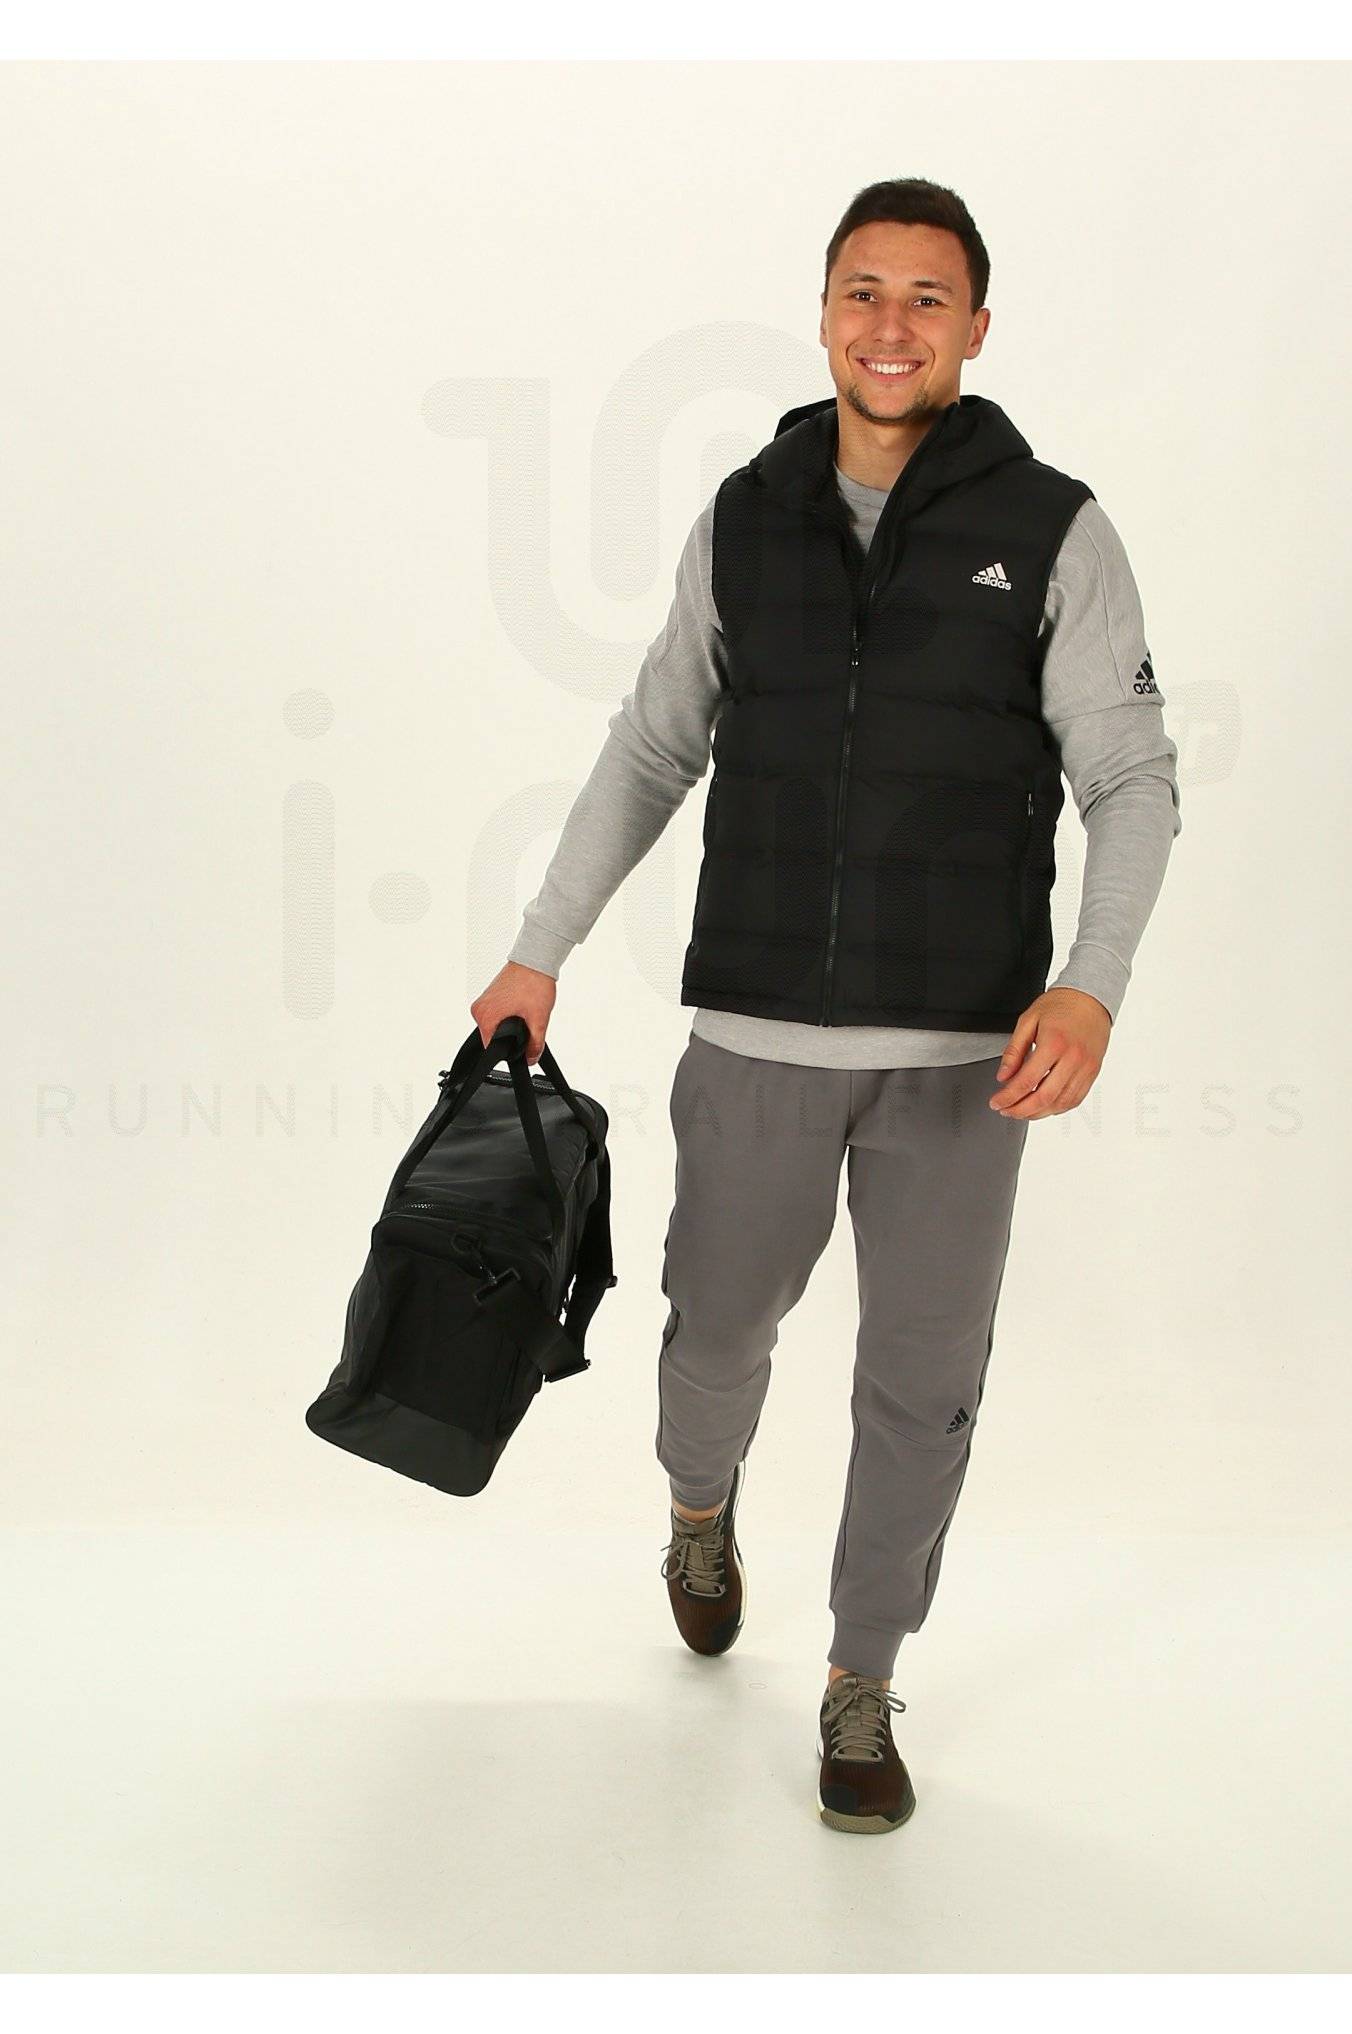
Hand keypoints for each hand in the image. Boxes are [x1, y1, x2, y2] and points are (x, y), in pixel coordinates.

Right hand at [470, 962, 557, 1066]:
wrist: (536, 959)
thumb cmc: (533, 982)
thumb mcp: (538, 1019)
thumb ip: (535, 1043)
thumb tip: (531, 1058)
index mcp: (485, 1016)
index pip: (491, 1047)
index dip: (509, 1050)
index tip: (521, 1045)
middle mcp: (479, 1008)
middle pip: (494, 1036)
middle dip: (511, 1036)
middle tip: (527, 1023)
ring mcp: (483, 1000)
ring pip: (496, 1024)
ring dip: (510, 1024)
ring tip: (525, 1011)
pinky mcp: (490, 994)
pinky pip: (497, 1013)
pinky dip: (509, 1014)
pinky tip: (521, 1006)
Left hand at [989, 987, 1110, 1118]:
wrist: (1090, 997)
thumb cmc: (1060, 1005)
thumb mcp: (1028, 1020)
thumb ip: (1014, 1050)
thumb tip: (1003, 1076)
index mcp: (1054, 1044)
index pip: (1027, 1081)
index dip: (1008, 1097)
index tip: (996, 1102)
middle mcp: (1072, 1058)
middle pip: (1044, 1097)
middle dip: (1020, 1110)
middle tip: (1006, 1111)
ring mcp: (1085, 1067)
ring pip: (1061, 1103)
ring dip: (1038, 1113)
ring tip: (1022, 1111)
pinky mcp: (1093, 1072)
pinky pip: (1076, 1099)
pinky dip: (1057, 1108)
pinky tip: (1044, 1106)